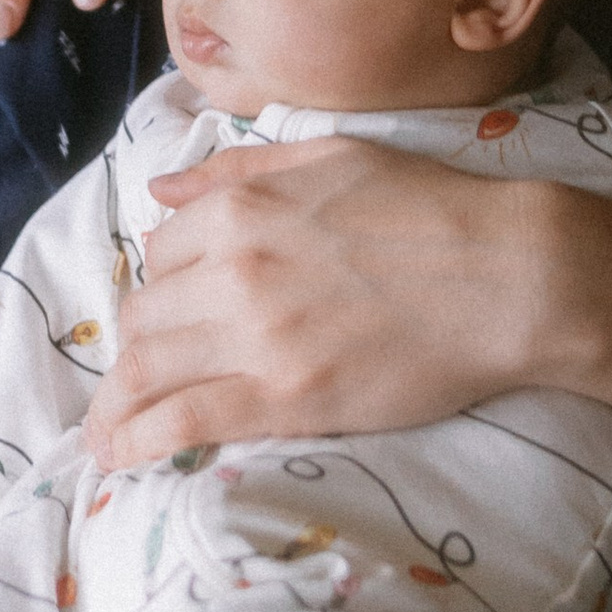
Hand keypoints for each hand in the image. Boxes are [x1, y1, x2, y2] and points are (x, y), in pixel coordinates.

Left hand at [83, 137, 611, 463]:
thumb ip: (237, 169)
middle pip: (144, 312)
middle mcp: (234, 266)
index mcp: (242, 205)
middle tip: (145, 374)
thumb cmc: (430, 208)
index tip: (176, 311)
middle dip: (137, 344)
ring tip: (104, 431)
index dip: (163, 282)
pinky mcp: (284, 397)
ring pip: (147, 367)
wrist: (506, 276)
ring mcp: (256, 336)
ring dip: (117, 400)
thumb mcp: (329, 157)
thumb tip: (161, 187)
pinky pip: (182, 419)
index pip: (161, 249)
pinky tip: (116, 454)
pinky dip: (135, 438)